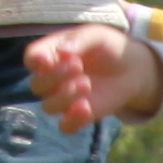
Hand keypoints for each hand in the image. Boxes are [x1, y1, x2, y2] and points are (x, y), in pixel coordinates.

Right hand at [25, 22, 155, 126]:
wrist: (130, 68)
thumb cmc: (108, 47)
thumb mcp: (97, 36)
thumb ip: (81, 40)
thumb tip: (63, 51)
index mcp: (51, 54)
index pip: (32, 58)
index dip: (36, 60)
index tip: (49, 59)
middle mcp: (52, 78)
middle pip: (37, 85)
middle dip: (54, 77)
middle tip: (78, 66)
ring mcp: (63, 98)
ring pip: (48, 107)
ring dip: (64, 97)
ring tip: (87, 84)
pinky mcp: (77, 115)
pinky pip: (65, 126)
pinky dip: (73, 120)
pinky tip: (86, 108)